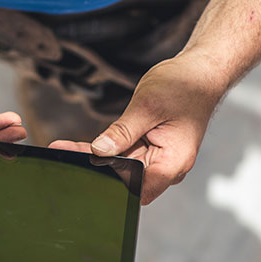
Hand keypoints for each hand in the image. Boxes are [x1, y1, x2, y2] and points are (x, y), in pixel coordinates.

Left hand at [50, 51, 225, 203]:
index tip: (81, 170)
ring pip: (119, 166)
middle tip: (61, 154)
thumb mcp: (147, 106)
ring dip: (93, 157)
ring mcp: (157, 158)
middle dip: (93, 168)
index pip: (136, 187)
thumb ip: (123, 132)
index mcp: (173, 163)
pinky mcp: (148, 149)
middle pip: (124, 178)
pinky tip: (77, 146)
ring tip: (62, 148)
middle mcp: (166, 166)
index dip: (108, 183)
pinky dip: (102, 149)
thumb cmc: (183, 87)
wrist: (199, 74)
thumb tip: (99, 151)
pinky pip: (122, 153)